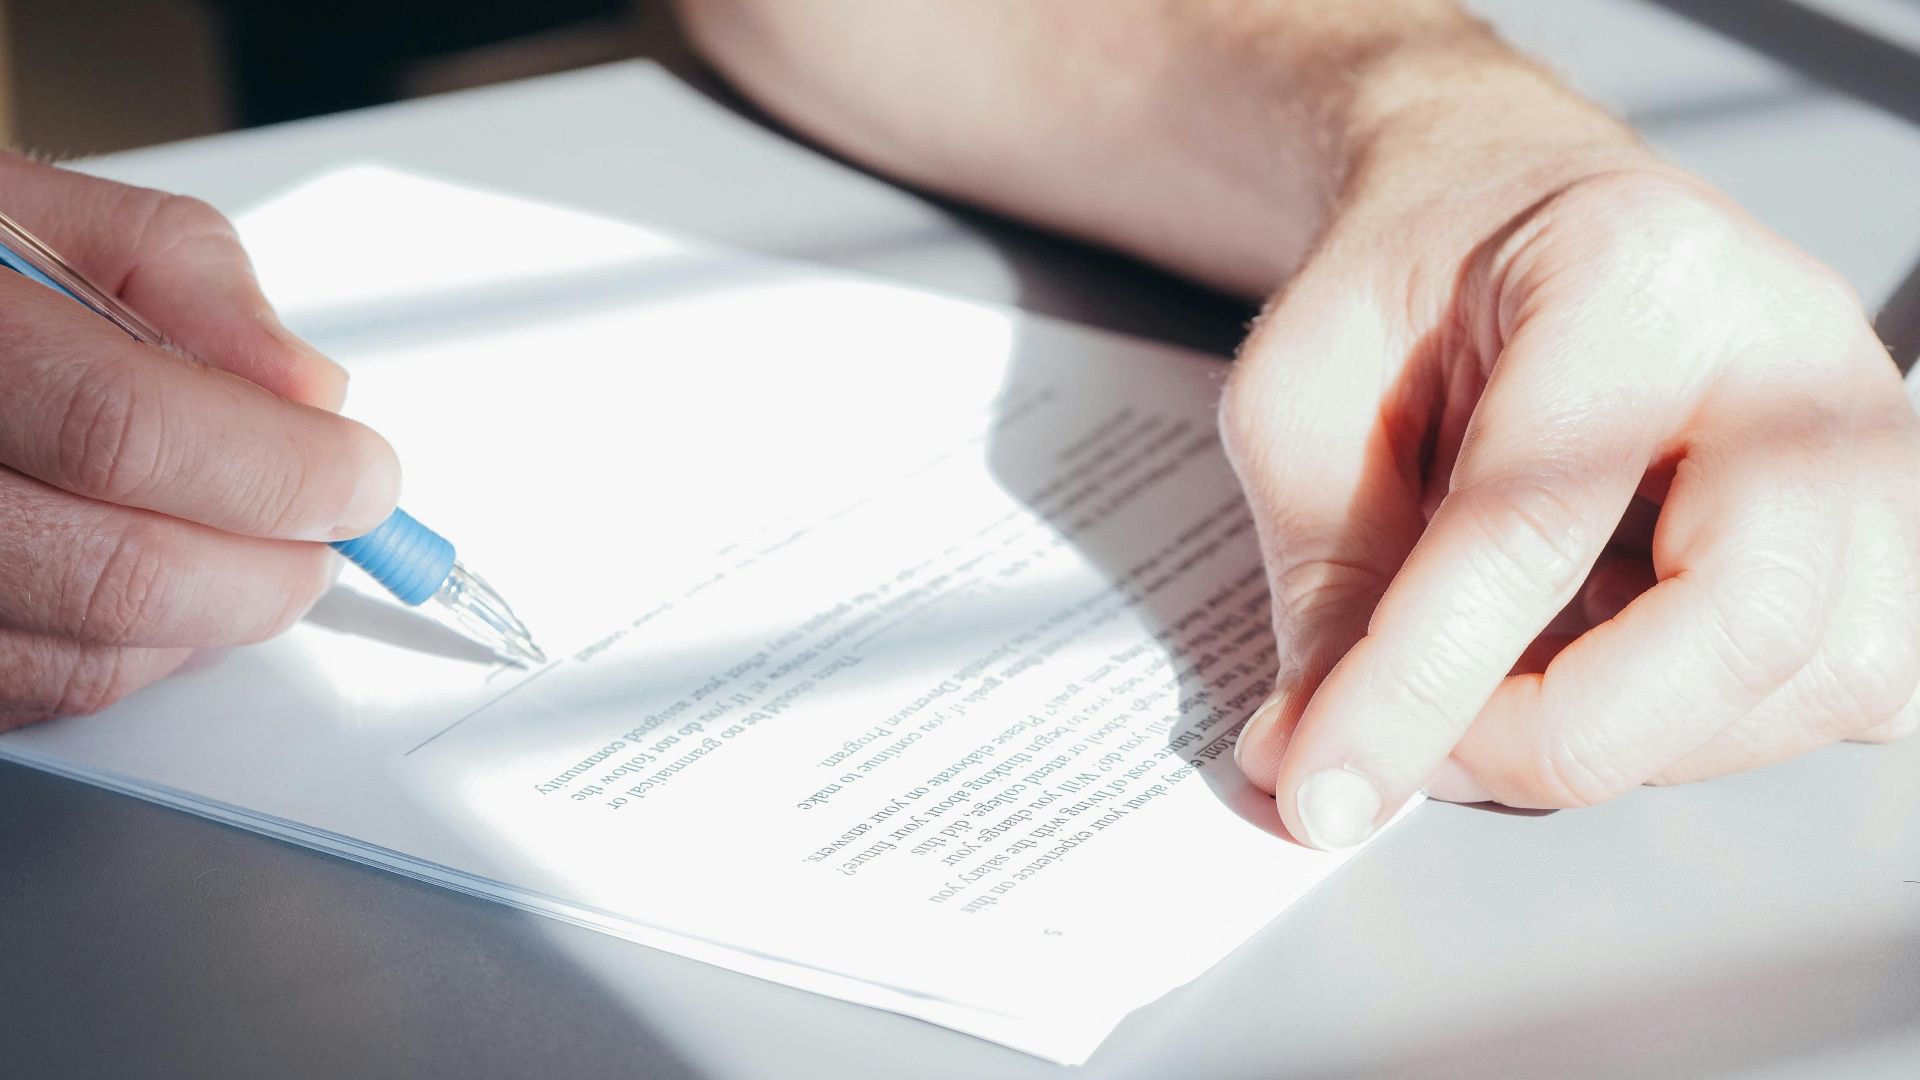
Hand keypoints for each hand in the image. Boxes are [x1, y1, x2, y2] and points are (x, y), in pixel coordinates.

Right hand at [0, 154, 397, 726]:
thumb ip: (191, 280)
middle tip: (334, 532)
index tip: (364, 476)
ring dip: (217, 621)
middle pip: (117, 572)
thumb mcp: (49, 215)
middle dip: (271, 568)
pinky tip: (168, 591)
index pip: (126, 430)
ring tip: (259, 554)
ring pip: (85, 657)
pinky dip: (138, 657)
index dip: (279, 469)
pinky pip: (38, 693)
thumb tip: (309, 389)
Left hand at [1226, 123, 1919, 845]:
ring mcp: (1866, 444)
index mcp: (1631, 275)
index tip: (1323, 785)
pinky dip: (1691, 721)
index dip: (1416, 688)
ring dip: (1623, 735)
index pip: (1531, 527)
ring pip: (1808, 683)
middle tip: (1426, 746)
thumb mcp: (1303, 394)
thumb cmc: (1413, 282)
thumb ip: (1321, 576)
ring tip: (1498, 675)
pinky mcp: (1880, 529)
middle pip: (1743, 621)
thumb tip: (1318, 762)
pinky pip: (1830, 691)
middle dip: (1559, 736)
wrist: (1508, 215)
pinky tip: (1597, 652)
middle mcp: (1793, 354)